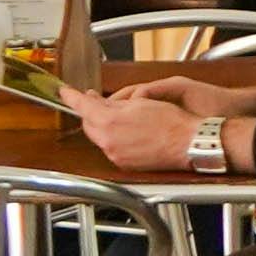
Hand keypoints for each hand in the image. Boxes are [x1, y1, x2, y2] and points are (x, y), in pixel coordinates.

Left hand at [62, 85, 209, 173]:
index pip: (82, 106)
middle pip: (89, 123)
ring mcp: (115, 154)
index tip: (65, 92)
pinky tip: (131, 132)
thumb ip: (113, 103)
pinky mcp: (124, 163)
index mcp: (109, 122)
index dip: (71, 97)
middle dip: (92, 112)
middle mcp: (108, 141)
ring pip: (100, 136)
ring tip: (123, 118)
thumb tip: (98, 103)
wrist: (190, 144)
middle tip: (98, 101)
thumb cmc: (173, 123)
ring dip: (105, 125)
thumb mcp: (140, 102)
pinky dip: (115, 138)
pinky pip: (111, 147)